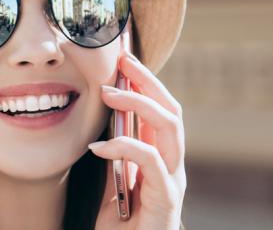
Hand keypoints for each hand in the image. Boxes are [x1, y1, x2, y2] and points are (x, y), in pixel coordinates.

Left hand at [89, 51, 186, 229]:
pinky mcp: (166, 199)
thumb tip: (106, 127)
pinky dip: (124, 148)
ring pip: (168, 128)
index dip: (146, 84)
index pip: (161, 112)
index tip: (124, 61)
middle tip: (122, 61)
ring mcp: (173, 182)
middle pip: (171, 112)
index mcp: (161, 161)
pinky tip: (99, 147)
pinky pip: (151, 161)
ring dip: (138, 104)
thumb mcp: (114, 185)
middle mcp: (173, 167)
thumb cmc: (122, 228)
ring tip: (108, 94)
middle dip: (148, 82)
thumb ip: (117, 159)